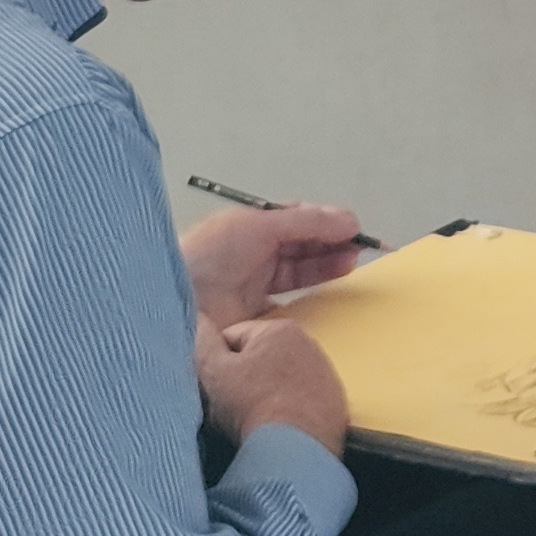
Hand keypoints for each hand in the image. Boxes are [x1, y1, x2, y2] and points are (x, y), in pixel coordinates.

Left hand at [182, 202, 364, 325]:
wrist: (176, 301)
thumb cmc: (213, 253)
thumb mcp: (259, 225)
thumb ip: (306, 222)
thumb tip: (351, 220)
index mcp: (250, 226)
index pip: (295, 219)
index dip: (324, 221)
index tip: (352, 228)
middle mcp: (252, 253)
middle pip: (300, 245)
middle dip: (329, 244)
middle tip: (358, 248)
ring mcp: (253, 285)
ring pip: (297, 272)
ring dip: (324, 266)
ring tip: (350, 264)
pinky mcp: (254, 316)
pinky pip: (288, 303)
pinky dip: (308, 297)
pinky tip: (326, 294)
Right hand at [196, 313, 348, 456]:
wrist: (295, 451)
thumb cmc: (251, 405)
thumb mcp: (214, 373)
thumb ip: (202, 342)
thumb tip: (197, 317)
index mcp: (279, 329)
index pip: (233, 337)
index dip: (216, 363)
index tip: (213, 388)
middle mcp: (310, 343)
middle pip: (260, 358)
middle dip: (243, 378)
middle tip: (231, 407)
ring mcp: (326, 374)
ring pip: (282, 379)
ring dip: (267, 393)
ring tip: (255, 420)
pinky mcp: (336, 403)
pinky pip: (302, 400)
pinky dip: (290, 410)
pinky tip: (279, 428)